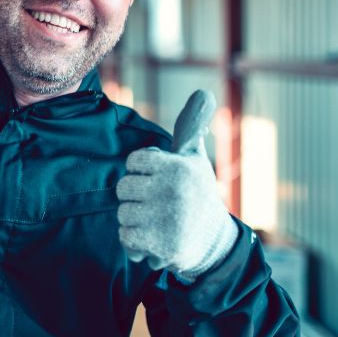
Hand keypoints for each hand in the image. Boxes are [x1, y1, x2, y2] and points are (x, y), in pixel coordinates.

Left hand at [116, 90, 238, 278]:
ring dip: (134, 220)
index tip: (156, 180)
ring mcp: (167, 218)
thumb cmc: (198, 194)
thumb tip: (203, 92)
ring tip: (155, 221)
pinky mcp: (161, 244)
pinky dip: (133, 241)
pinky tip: (152, 238)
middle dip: (134, 197)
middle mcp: (173, 189)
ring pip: (122, 213)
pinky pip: (125, 237)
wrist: (215, 243)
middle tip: (154, 203)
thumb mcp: (195, 159)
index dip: (140, 172)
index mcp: (178, 166)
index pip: (133, 162)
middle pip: (123, 188)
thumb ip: (190, 128)